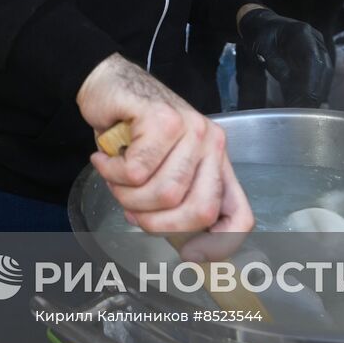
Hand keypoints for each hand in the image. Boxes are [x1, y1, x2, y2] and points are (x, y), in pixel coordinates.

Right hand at [77, 54, 253, 240]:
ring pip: (163, 194)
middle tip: (130, 208)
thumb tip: (185, 249)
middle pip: (197, 212)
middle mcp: (212, 145)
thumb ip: (175, 205)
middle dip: (155, 222)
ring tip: (114, 175)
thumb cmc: (131, 132)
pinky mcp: (163, 119)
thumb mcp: (161, 173)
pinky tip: (104, 158)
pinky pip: (135, 172)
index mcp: (217, 164)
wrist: (107, 86)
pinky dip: (111, 172)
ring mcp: (191, 129)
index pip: (239, 216)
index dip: (219, 245)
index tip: (189, 256)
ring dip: (125, 194)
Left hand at [238, 8, 332, 106]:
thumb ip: (275, 63)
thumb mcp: (261, 47)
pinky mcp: (317, 54)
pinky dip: (315, 86)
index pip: (312, 58)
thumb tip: (288, 82)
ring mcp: (318, 46)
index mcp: (301, 32)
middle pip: (323, 66)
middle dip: (317, 89)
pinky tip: (308, 99)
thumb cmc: (260, 34)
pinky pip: (320, 73)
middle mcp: (314, 38)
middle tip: (307, 108)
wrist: (262, 23)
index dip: (311, 80)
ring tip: (308, 107)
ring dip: (318, 90)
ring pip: (325, 71)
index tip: (307, 97)